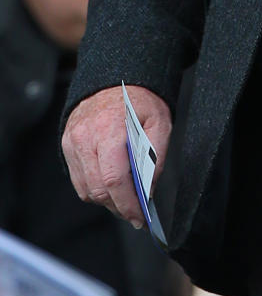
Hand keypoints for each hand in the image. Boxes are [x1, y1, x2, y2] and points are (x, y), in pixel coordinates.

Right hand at [62, 85, 170, 225]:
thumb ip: (155, 158)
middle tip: (134, 211)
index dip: (127, 204)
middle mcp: (85, 136)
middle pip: (98, 189)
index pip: (113, 180)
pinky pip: (79, 179)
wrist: (116, 78)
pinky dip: (94, 188)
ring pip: (86, 189)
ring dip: (106, 199)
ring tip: (124, 195)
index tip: (138, 217)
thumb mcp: (160, 123)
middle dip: (118, 206)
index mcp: (110, 129)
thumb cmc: (140, 100)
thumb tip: (147, 191)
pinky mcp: (66, 145)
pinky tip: (110, 182)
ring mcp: (72, 141)